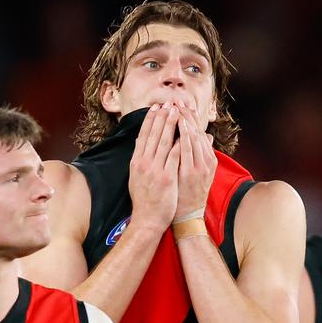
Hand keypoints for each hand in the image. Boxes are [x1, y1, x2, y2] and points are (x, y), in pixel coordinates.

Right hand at [128, 105, 179, 230]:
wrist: (147, 219)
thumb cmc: (144, 200)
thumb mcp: (136, 177)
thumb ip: (140, 159)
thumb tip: (141, 143)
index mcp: (136, 162)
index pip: (144, 136)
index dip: (150, 120)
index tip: (156, 108)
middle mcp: (144, 163)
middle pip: (154, 135)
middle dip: (162, 117)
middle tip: (169, 103)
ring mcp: (155, 170)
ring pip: (164, 142)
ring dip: (171, 125)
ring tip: (177, 112)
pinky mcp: (167, 178)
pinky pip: (175, 157)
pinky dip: (180, 144)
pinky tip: (185, 133)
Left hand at [173, 103, 216, 218]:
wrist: (187, 216)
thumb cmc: (189, 195)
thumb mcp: (199, 173)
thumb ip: (202, 154)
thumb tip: (205, 137)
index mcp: (208, 161)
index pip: (199, 134)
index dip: (191, 119)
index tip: (184, 106)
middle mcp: (206, 162)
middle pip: (197, 133)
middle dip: (188, 116)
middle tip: (179, 101)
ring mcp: (199, 167)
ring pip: (194, 139)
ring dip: (186, 122)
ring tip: (179, 108)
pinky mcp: (191, 173)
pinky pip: (187, 151)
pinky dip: (185, 137)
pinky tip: (180, 126)